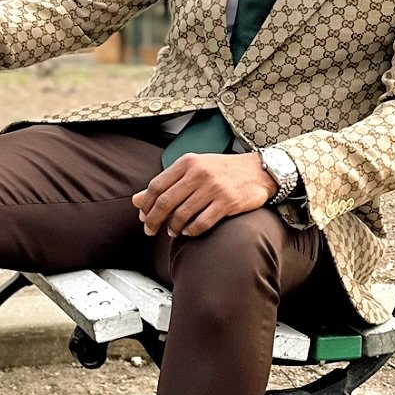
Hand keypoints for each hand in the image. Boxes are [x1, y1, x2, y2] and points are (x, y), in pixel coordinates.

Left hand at [132, 152, 274, 238]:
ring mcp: (213, 188)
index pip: (156, 186)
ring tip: (172, 231)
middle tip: (150, 230)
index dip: (146, 204)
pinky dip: (191, 231)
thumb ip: (166, 183)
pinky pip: (201, 223)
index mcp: (187, 162)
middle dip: (153, 220)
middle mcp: (199, 173)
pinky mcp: (227, 203)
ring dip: (173, 227)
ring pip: (182, 214)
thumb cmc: (222, 170)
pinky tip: (189, 232)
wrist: (258, 170)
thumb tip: (136, 200)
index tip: (143, 216)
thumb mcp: (193, 169)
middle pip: (165, 202)